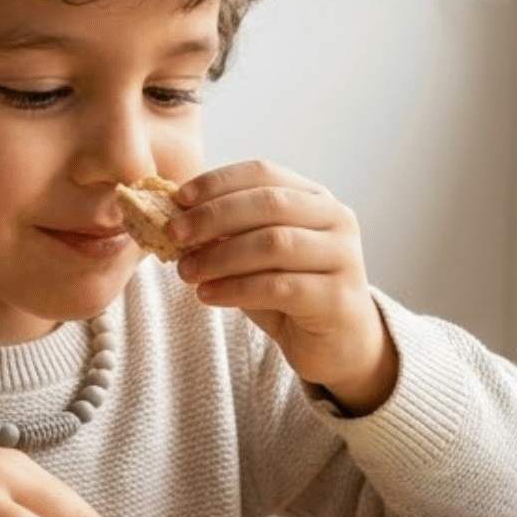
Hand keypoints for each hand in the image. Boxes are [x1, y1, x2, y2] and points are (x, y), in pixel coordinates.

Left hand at [169, 160, 396, 413]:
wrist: (338, 343)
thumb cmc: (292, 292)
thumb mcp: (258, 256)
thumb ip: (229, 234)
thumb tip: (176, 219)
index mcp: (315, 198)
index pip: (263, 173)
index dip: (218, 182)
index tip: (178, 198)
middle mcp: (336, 220)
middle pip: (269, 204)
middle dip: (214, 216)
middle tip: (173, 233)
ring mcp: (343, 257)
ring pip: (274, 244)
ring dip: (220, 256)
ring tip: (186, 271)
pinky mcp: (337, 298)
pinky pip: (279, 287)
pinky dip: (235, 289)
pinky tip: (207, 295)